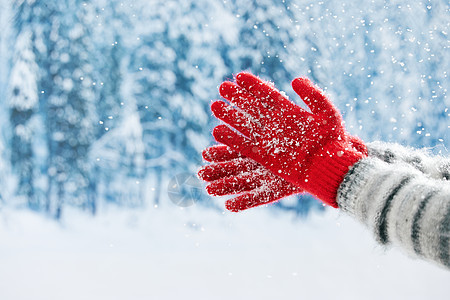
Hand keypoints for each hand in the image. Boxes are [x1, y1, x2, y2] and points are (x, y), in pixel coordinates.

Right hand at [211, 72, 366, 206]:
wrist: (331, 168)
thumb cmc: (333, 142)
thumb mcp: (328, 114)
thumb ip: (313, 95)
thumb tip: (295, 79)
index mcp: (290, 112)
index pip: (268, 94)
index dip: (253, 85)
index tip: (238, 76)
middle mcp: (276, 125)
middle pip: (252, 108)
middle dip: (237, 97)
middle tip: (221, 87)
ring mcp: (270, 141)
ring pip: (245, 125)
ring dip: (230, 116)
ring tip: (215, 106)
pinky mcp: (266, 158)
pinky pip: (245, 147)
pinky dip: (232, 140)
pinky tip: (217, 132)